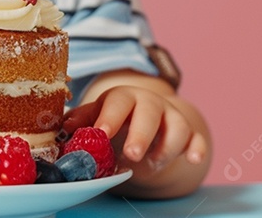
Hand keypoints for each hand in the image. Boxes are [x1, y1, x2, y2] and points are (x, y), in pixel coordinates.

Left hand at [63, 84, 208, 177]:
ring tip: (151, 164)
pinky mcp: (190, 132)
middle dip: (141, 134)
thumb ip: (82, 121)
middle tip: (131, 155)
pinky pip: (197, 138)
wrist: (147, 118)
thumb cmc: (116, 118)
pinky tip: (194, 159)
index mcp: (123, 97)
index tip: (102, 133)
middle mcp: (150, 103)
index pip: (118, 102)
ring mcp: (172, 117)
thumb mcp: (97, 116)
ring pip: (177, 126)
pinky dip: (198, 148)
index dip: (110, 117)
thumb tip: (63, 127)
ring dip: (166, 147)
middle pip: (149, 113)